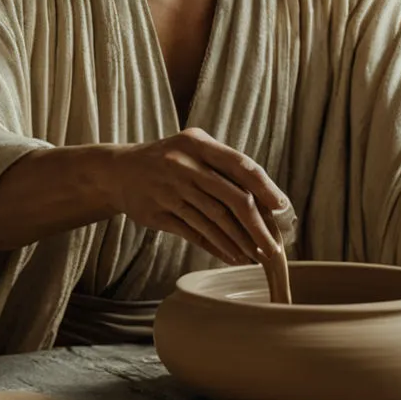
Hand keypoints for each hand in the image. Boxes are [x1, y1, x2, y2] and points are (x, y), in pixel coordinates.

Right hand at [112, 127, 293, 264]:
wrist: (118, 171)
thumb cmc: (169, 160)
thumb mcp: (193, 149)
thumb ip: (224, 167)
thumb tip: (266, 199)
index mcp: (198, 143)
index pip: (240, 165)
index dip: (264, 187)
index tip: (282, 206)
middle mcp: (183, 164)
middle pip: (231, 198)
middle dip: (257, 226)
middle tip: (273, 247)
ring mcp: (169, 190)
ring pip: (214, 220)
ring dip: (239, 242)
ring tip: (256, 256)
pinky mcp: (157, 213)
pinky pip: (193, 233)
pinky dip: (216, 246)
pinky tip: (231, 256)